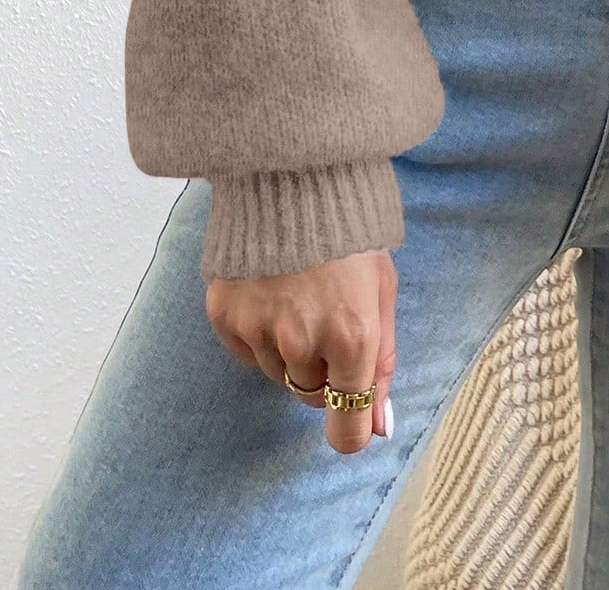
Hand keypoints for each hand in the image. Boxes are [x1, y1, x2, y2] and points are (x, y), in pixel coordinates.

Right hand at [206, 249, 397, 454]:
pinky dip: (259, 335)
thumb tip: (379, 426)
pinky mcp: (225, 317)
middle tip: (329, 321)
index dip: (353, 429)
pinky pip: (247, 353)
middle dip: (325, 372)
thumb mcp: (382, 291)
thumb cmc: (350, 234)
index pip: (348, 428)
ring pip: (279, 375)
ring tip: (299, 298)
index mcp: (352, 337)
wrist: (294, 179)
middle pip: (312, 397)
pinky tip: (271, 293)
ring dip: (291, 352)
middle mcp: (302, 342)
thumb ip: (382, 360)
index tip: (353, 421)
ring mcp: (259, 331)